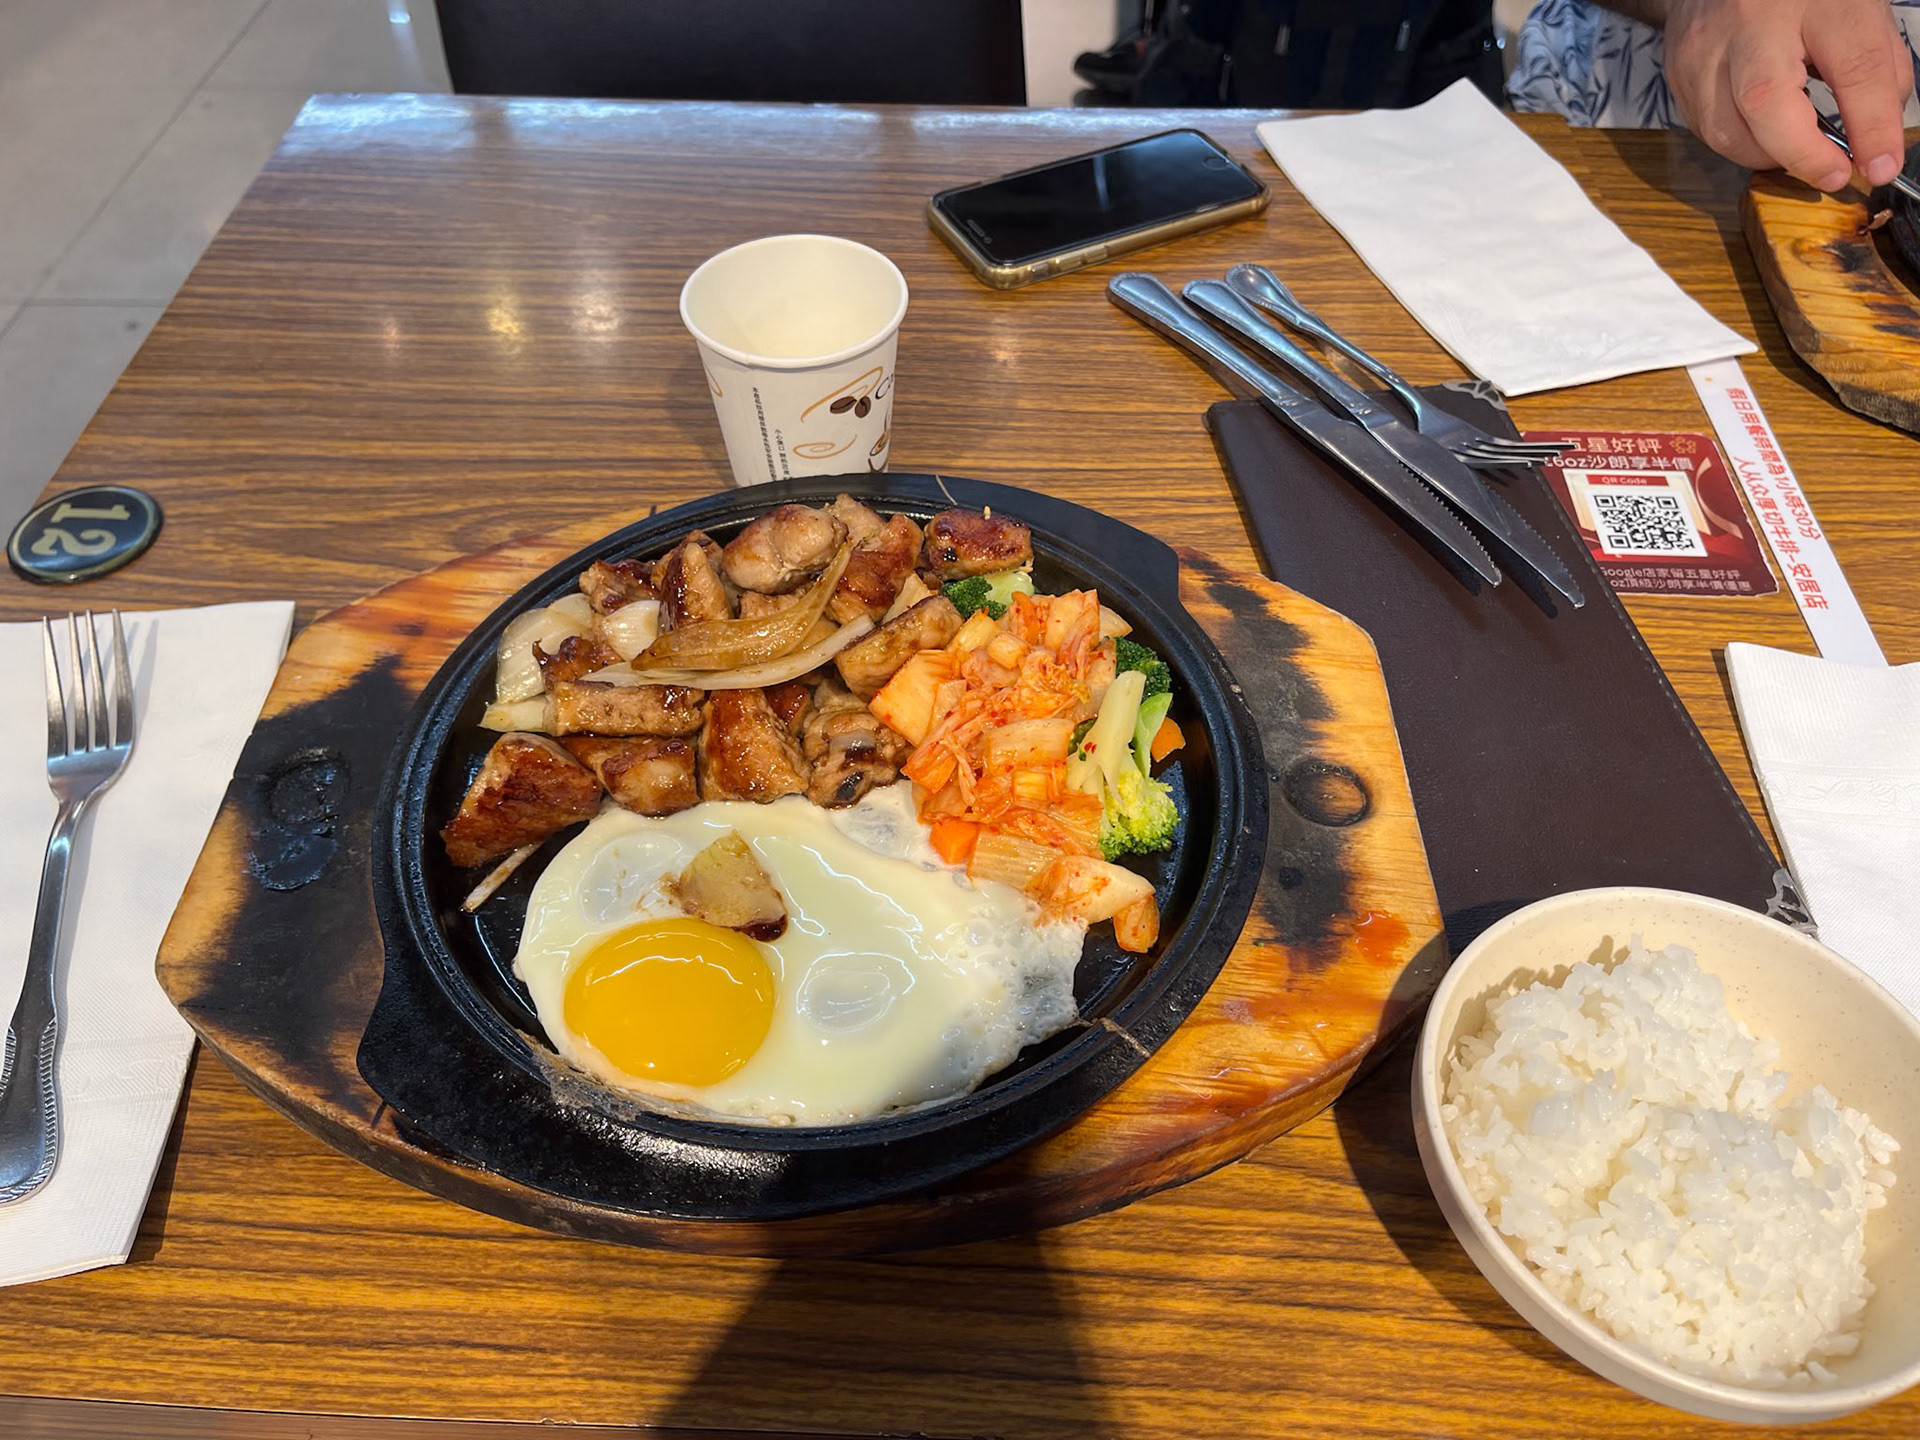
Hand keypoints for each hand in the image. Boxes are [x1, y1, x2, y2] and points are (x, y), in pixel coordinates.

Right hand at [1660, 0, 1913, 189]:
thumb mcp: (1858, 14)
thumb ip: (1879, 74)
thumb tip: (1875, 143)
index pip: (1853, 65)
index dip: (1871, 125)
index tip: (1880, 165)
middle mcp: (1751, 19)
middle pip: (1766, 102)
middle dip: (1802, 154)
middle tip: (1832, 174)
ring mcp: (1705, 47)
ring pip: (1728, 131)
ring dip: (1769, 154)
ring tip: (1797, 148)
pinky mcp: (1679, 72)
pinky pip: (1707, 130)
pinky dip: (1741, 141)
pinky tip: (1763, 130)